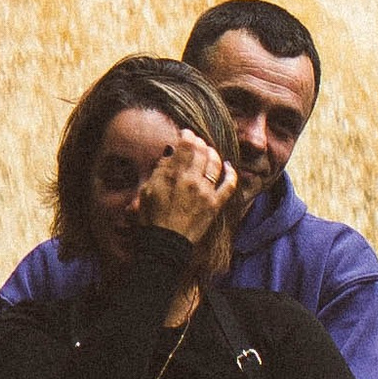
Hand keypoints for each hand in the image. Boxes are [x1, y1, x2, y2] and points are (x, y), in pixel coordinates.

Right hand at [137, 132, 232, 250]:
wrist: (164, 245)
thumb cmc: (151, 219)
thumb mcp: (146, 191)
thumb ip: (159, 169)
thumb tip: (170, 151)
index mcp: (173, 175)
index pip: (185, 146)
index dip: (187, 135)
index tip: (186, 133)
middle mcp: (191, 180)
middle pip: (201, 151)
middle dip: (200, 142)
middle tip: (197, 141)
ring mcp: (205, 192)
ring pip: (215, 163)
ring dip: (213, 153)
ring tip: (209, 151)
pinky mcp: (215, 204)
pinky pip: (229, 185)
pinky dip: (230, 173)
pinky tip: (228, 167)